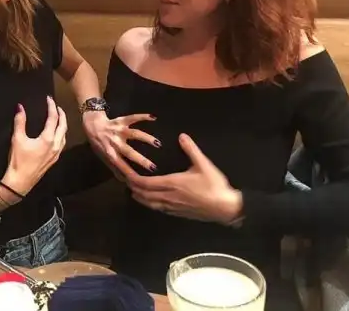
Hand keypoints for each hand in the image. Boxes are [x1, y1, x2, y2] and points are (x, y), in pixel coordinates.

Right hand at [1, 97, 66, 201]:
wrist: (20, 182)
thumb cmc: (18, 160)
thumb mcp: (17, 139)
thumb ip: (20, 122)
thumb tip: (20, 107)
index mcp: (48, 139)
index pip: (53, 118)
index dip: (52, 107)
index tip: (49, 99)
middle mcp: (56, 145)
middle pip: (63, 126)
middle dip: (61, 114)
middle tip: (56, 106)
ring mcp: (56, 153)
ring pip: (64, 135)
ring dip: (63, 124)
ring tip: (58, 118)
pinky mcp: (54, 159)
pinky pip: (62, 143)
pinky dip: (61, 134)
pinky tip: (56, 134)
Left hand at [82, 110, 159, 175]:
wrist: (92, 125)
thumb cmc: (99, 144)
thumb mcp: (103, 158)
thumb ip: (114, 168)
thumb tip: (125, 181)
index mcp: (110, 153)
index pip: (121, 165)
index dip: (130, 173)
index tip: (141, 180)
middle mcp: (115, 142)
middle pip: (130, 152)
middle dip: (141, 160)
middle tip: (154, 167)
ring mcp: (119, 130)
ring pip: (134, 134)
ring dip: (146, 138)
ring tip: (158, 143)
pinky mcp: (121, 120)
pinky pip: (133, 117)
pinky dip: (143, 116)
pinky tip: (153, 118)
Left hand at [126, 133, 242, 223]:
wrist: (224, 207)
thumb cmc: (214, 185)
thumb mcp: (203, 164)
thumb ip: (191, 149)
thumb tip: (181, 136)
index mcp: (172, 183)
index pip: (146, 183)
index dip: (133, 179)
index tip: (125, 173)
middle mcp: (168, 196)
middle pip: (144, 194)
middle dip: (133, 188)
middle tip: (124, 181)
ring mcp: (172, 207)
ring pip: (150, 203)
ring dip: (140, 197)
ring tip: (133, 191)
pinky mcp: (178, 213)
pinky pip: (159, 209)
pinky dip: (150, 204)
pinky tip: (150, 201)